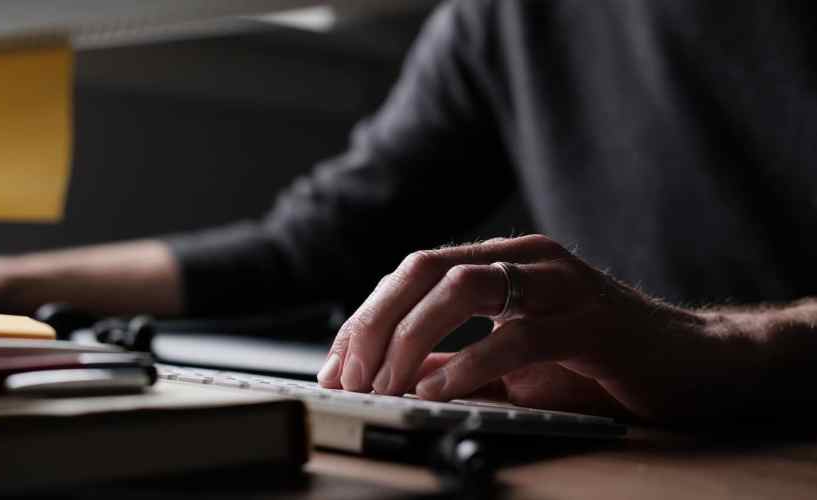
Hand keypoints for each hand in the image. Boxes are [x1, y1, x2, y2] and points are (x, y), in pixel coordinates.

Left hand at [317, 235, 760, 422]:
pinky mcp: (592, 323)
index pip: (413, 272)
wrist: (694, 361)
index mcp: (504, 262)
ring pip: (464, 288)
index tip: (338, 364)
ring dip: (412, 338)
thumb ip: (459, 359)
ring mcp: (561, 286)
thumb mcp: (515, 357)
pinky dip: (470, 362)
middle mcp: (527, 260)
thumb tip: (398, 373)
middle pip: (425, 269)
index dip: (367, 316)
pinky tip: (442, 389)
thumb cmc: (600, 358)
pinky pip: (519, 335)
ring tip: (387, 385)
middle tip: (350, 375)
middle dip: (376, 323)